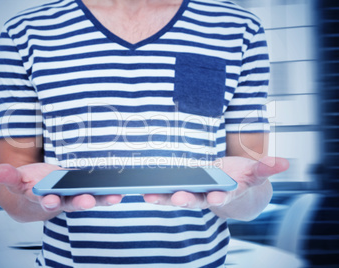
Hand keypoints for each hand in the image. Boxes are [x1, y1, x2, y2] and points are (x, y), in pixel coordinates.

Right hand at [0, 163, 122, 213]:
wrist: (39, 195)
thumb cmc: (28, 186)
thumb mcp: (15, 181)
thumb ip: (7, 176)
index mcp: (42, 198)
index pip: (45, 200)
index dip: (48, 200)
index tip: (50, 199)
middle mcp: (61, 200)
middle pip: (70, 202)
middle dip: (78, 202)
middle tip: (87, 200)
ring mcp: (74, 196)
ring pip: (88, 199)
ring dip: (101, 199)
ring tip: (115, 196)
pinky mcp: (85, 190)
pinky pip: (98, 192)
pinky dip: (108, 192)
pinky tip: (121, 190)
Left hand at [143, 156, 288, 219]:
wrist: (231, 187)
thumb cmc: (243, 178)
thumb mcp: (256, 172)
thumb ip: (266, 168)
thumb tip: (283, 163)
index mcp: (227, 193)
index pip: (224, 197)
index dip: (221, 198)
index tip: (217, 198)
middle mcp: (208, 196)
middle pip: (196, 200)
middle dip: (187, 200)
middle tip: (178, 198)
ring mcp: (193, 192)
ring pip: (178, 197)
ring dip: (164, 197)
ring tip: (148, 194)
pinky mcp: (182, 186)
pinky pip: (167, 189)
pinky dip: (157, 190)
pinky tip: (143, 189)